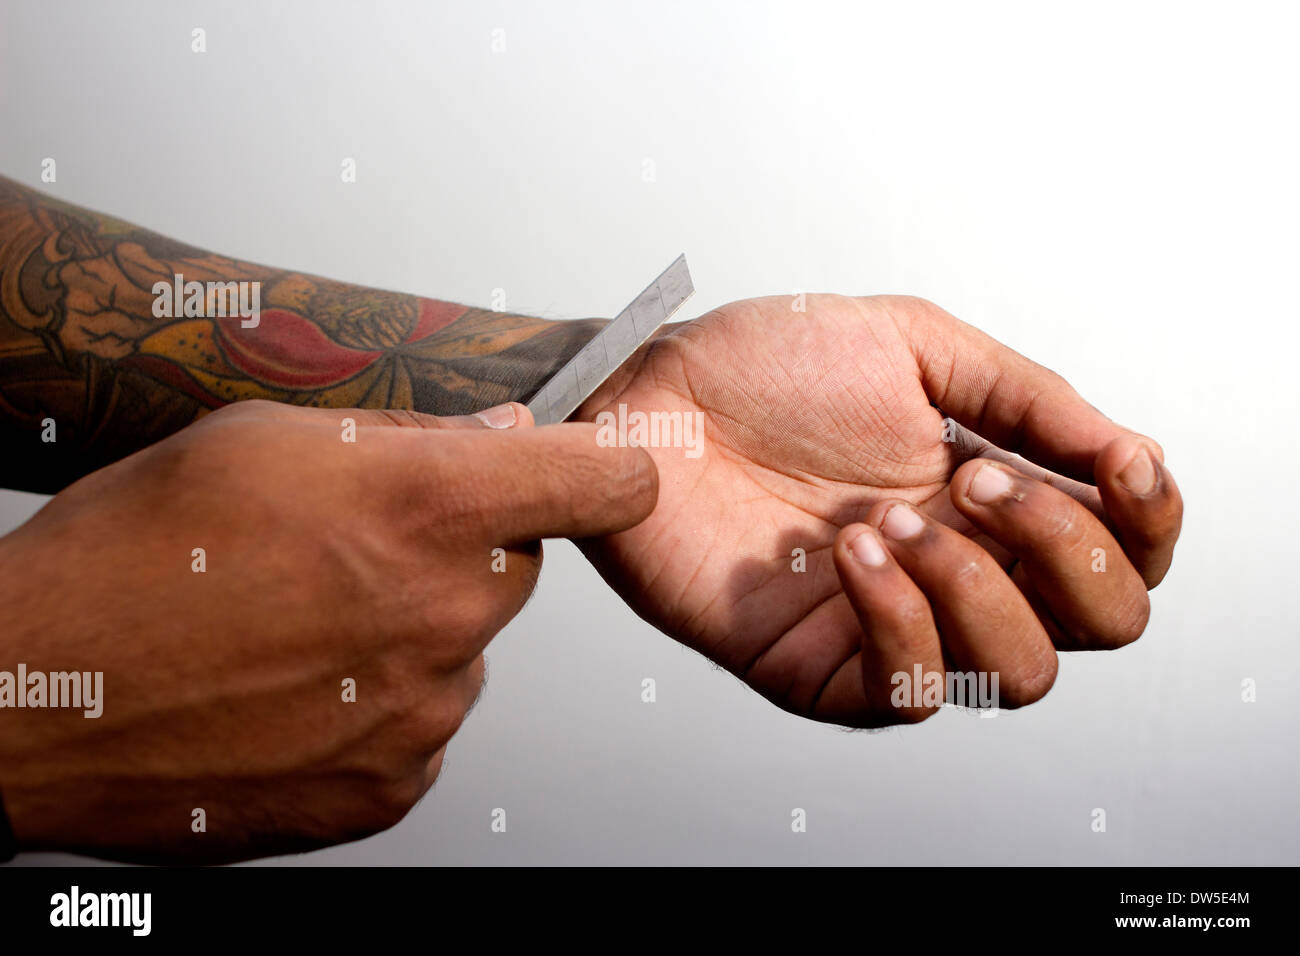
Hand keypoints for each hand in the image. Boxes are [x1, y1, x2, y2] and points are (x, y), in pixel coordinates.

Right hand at [0, 400, 655, 861]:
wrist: (37, 699)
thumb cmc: (130, 557)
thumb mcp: (264, 436)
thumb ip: (412, 435)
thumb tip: (504, 435)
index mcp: (427, 509)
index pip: (601, 484)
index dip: (607, 471)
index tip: (599, 471)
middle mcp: (445, 615)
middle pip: (515, 568)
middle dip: (460, 551)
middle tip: (358, 551)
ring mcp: (423, 712)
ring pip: (464, 647)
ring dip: (411, 631)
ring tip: (303, 624)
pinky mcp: (392, 784)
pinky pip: (424, 721)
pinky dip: (380, 702)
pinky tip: (299, 684)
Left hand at [578, 295, 1181, 726]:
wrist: (649, 397)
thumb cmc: (766, 365)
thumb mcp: (916, 347)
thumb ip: (1028, 399)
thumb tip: (1132, 455)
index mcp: (994, 499)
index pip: (1124, 551)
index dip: (1149, 522)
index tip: (1119, 465)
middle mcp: (960, 571)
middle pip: (1101, 626)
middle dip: (1067, 553)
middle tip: (975, 482)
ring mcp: (893, 626)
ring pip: (1019, 674)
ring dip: (980, 589)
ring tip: (890, 517)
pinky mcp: (817, 668)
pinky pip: (907, 696)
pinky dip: (904, 624)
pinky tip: (855, 553)